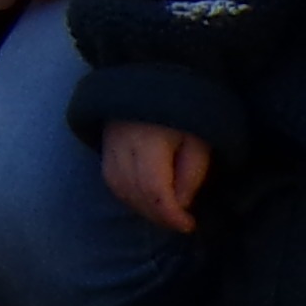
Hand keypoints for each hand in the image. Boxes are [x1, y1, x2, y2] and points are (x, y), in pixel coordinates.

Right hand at [101, 118, 210, 235]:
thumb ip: (192, 173)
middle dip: (158, 215)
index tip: (189, 225)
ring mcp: (110, 144)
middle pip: (135, 193)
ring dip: (143, 208)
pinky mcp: (105, 145)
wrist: (160, 81)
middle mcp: (123, 144)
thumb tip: (180, 203)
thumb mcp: (200, 140)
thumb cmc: (186, 111)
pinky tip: (145, 200)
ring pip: (120, 189)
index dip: (170, 214)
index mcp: (149, 140)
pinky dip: (128, 195)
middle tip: (180, 222)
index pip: (153, 189)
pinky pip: (112, 180)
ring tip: (164, 213)